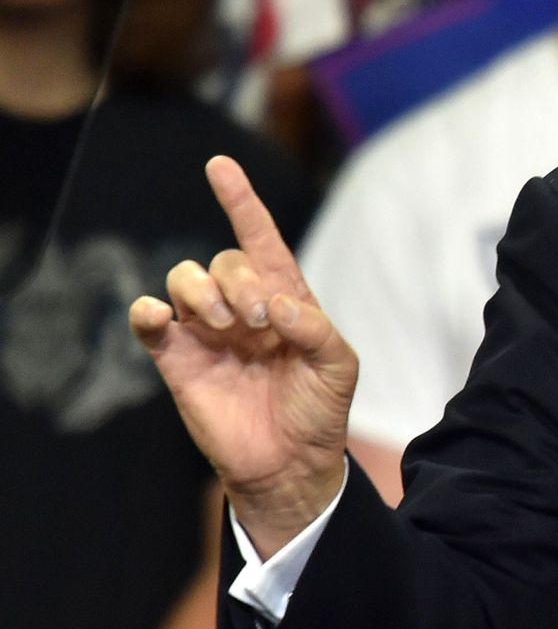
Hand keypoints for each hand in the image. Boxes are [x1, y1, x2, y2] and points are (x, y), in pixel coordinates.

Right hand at [129, 156, 356, 557]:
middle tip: (257, 322)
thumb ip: (314, 328)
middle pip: (225, 261)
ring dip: (202, 292)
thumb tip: (275, 304)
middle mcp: (242, 308)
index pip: (262, 240)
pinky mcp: (178, 360)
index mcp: (285, 299)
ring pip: (186, 280)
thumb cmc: (320, 409)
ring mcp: (207, 332)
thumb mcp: (337, 365)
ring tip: (226, 327)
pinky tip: (159, 316)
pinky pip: (150, 323)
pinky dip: (147, 311)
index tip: (219, 166)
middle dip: (239, 281)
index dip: (241, 202)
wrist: (290, 462)